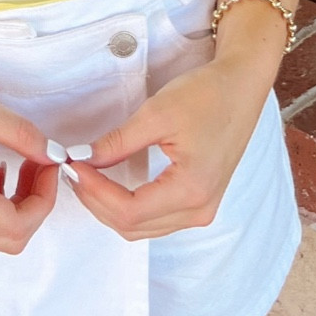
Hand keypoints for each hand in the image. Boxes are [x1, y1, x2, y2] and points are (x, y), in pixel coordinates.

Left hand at [66, 55, 269, 240]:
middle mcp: (199, 210)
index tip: (73, 165)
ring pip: (142, 228)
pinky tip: (111, 183)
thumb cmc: (207, 94)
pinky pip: (155, 219)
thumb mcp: (157, 113)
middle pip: (133, 226)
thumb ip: (118, 142)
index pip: (129, 210)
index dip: (95, 191)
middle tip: (73, 170)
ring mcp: (201, 210)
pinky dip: (128, 206)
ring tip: (86, 175)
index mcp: (191, 190)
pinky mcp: (199, 202)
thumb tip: (82, 158)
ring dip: (110, 207)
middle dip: (97, 201)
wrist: (242, 87)